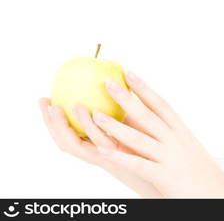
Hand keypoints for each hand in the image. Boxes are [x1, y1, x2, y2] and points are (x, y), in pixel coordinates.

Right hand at [39, 97, 163, 197]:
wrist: (166, 164)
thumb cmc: (150, 139)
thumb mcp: (133, 119)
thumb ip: (123, 104)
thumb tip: (117, 74)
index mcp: (96, 143)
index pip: (66, 133)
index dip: (51, 119)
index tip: (44, 98)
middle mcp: (96, 153)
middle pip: (64, 141)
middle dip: (51, 122)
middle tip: (45, 102)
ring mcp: (106, 158)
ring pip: (79, 145)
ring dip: (70, 124)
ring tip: (68, 104)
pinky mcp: (120, 160)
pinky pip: (102, 146)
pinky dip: (93, 130)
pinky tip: (93, 113)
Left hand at [40, 71, 223, 197]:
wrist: (218, 199)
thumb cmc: (205, 178)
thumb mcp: (191, 152)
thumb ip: (174, 140)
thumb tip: (157, 129)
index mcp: (183, 133)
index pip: (161, 105)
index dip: (144, 89)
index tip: (130, 74)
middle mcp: (177, 142)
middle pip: (147, 116)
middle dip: (127, 99)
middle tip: (108, 83)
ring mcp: (170, 159)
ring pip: (139, 139)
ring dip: (115, 126)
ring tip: (96, 115)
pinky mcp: (165, 177)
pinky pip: (138, 165)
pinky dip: (120, 157)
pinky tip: (103, 151)